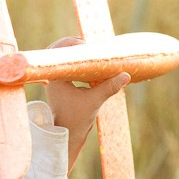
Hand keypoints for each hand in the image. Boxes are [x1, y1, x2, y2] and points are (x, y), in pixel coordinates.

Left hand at [44, 36, 130, 169]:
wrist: (67, 135)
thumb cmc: (76, 120)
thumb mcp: (94, 101)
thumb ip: (109, 87)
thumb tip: (126, 75)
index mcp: (55, 78)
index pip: (58, 51)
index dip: (73, 44)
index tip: (88, 46)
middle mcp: (52, 77)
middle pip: (59, 51)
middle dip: (76, 46)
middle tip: (92, 45)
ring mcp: (56, 80)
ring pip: (64, 58)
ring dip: (77, 53)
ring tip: (93, 52)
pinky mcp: (62, 84)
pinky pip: (68, 66)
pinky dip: (79, 62)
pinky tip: (92, 63)